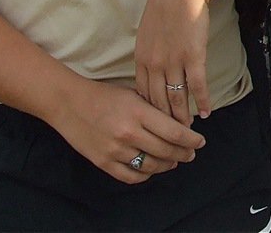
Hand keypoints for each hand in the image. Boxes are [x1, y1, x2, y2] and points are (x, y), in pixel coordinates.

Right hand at [47, 78, 203, 184]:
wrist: (69, 103)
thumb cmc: (105, 96)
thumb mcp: (135, 95)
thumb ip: (156, 110)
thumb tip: (181, 125)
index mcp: (140, 113)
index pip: (175, 132)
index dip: (192, 140)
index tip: (200, 142)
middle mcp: (129, 133)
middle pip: (167, 151)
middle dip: (184, 154)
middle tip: (191, 154)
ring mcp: (115, 150)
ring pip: (152, 166)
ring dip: (168, 165)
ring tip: (174, 161)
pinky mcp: (103, 162)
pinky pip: (131, 176)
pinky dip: (145, 175)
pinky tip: (152, 169)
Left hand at [134, 0, 212, 124]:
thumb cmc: (166, 6)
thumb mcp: (148, 30)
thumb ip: (149, 51)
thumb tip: (152, 65)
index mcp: (141, 58)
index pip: (142, 94)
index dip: (149, 112)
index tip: (155, 124)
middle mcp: (154, 64)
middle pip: (157, 101)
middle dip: (164, 121)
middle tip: (171, 137)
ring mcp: (173, 61)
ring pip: (175, 97)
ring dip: (182, 117)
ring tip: (188, 131)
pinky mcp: (193, 56)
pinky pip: (196, 85)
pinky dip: (201, 102)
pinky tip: (206, 113)